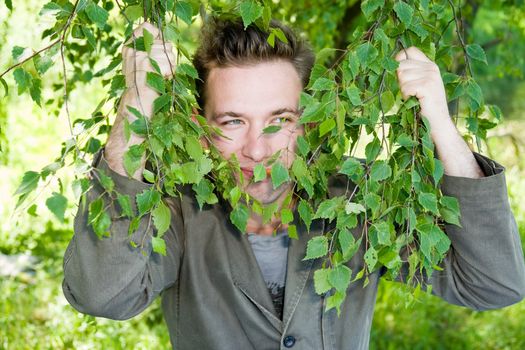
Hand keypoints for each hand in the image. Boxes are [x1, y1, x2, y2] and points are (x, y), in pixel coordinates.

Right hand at [122, 22, 175, 94]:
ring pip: (169, 53)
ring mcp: (142, 56)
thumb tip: (162, 36)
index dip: (158, 34)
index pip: (147, 26)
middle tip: (158, 69)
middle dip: (166, 56)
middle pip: (164, 43)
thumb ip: (146, 48)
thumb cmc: (140, 83)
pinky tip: (161, 79)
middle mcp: (134, 49)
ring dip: (169, 65)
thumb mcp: (137, 62)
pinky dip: (170, 73)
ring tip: (159, 75)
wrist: (137, 101)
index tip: (160, 45)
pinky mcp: (151, 65)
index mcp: (129, 46)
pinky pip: (171, 64)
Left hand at [395, 47, 483, 177]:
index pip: (410, 51)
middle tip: (410, 92)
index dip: (399, 59)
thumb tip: (390, 64)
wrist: (438, 123)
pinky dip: (406, 96)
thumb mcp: (419, 84)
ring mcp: (430, 75)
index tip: (399, 73)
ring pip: (402, 76)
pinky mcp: (427, 85)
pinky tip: (415, 101)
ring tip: (414, 97)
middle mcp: (431, 67)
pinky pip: (405, 87)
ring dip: (403, 90)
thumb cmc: (424, 106)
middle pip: (401, 65)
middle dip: (400, 80)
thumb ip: (410, 72)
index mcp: (430, 65)